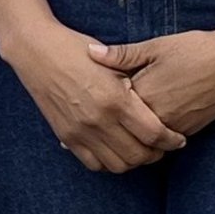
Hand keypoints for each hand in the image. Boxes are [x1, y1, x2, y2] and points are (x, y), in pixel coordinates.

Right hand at [3, 31, 186, 171]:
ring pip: (118, 164)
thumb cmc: (76, 48)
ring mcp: (81, 131)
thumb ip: (136, 83)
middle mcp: (99, 120)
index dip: (171, 140)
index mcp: (115, 99)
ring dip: (133, 161)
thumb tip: (161, 102)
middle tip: (162, 147)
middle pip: (138, 155)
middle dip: (156, 154)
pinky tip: (115, 150)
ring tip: (140, 150)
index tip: (178, 139)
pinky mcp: (66, 136)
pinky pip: (94, 163)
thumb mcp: (112, 62)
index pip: (154, 133)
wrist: (36, 50)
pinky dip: (109, 162)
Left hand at [101, 25, 214, 142]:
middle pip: (125, 126)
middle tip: (95, 115)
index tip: (87, 96)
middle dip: (112, 120)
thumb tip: (90, 52)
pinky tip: (146, 122)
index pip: (111, 106)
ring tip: (119, 122)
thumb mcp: (156, 47)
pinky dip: (152, 133)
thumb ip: (122, 54)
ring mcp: (174, 128)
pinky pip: (162, 139)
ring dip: (132, 131)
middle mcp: (157, 117)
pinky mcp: (189, 131)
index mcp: (144, 94)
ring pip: (143, 137)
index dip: (99, 100)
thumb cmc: (196, 49)